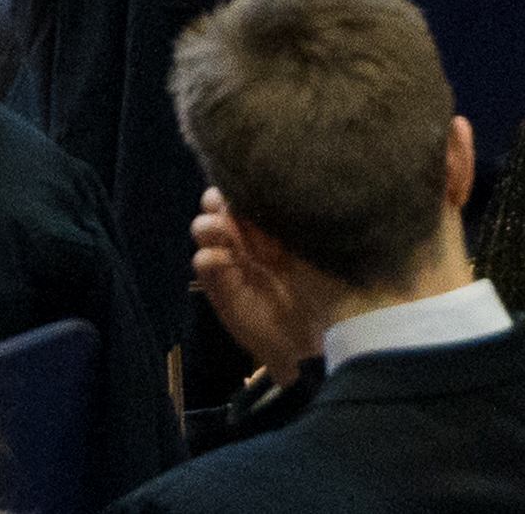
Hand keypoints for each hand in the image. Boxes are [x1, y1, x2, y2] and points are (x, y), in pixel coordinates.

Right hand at [186, 189, 331, 386]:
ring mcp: (231, 263)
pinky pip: (202, 262)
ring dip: (209, 224)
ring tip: (223, 232)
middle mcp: (246, 241)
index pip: (246, 196)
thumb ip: (287, 221)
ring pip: (203, 229)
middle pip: (217, 206)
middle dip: (217, 200)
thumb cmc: (322, 288)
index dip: (240, 187)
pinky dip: (209, 255)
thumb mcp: (310, 247)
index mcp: (270, 228)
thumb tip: (275, 192)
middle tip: (227, 206)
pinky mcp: (219, 289)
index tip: (247, 185)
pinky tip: (227, 260)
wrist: (316, 339)